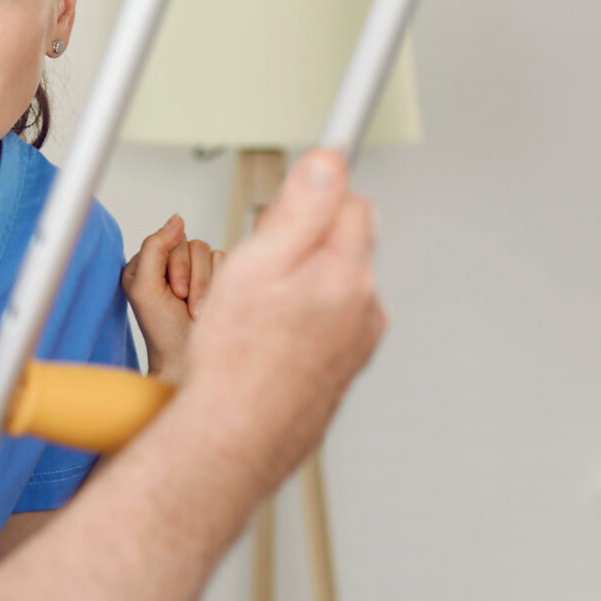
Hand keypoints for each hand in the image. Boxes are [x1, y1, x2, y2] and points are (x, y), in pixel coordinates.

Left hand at [122, 215, 215, 381]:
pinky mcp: (219, 278)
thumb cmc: (162, 330)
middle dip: (192, 277)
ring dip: (206, 284)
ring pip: (210, 253)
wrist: (189, 358)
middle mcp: (171, 264)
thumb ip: (154, 248)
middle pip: (192, 244)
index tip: (172, 292)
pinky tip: (213, 305)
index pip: (168, 239)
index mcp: (147, 264)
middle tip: (185, 304)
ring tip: (198, 310)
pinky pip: (228, 263)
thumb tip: (176, 218)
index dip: (175, 264)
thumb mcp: (145, 287)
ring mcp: (196, 271)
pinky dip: (220, 285)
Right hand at [163, 150, 384, 497]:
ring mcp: (361, 339)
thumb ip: (301, 207)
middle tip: (257, 273)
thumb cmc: (236, 362)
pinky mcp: (348, 365)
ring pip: (337, 281)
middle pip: (345, 241)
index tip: (278, 219)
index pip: (350, 200)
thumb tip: (330, 161)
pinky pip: (331, 319)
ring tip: (259, 314)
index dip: (308, 202)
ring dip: (305, 282)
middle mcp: (366, 306)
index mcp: (346, 274)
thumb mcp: (256, 265)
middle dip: (305, 243)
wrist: (234, 439)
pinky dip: (305, 319)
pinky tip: (271, 340)